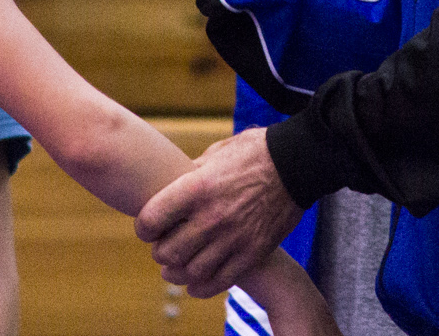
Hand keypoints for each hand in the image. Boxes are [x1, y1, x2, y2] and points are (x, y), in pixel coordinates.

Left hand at [135, 127, 303, 297]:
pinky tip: (195, 282)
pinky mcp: (253, 252)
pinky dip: (202, 286)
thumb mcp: (213, 155)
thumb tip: (168, 187)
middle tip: (162, 246)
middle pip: (168, 252)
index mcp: (197, 187)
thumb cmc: (250, 153)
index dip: (143, 227)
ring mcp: (234, 237)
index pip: (151, 220)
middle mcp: (212, 216)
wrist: (295, 165)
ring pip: (191, 271)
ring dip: (178, 271)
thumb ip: (188, 175)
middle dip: (159, 252)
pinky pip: (220, 280)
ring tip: (176, 266)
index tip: (147, 228)